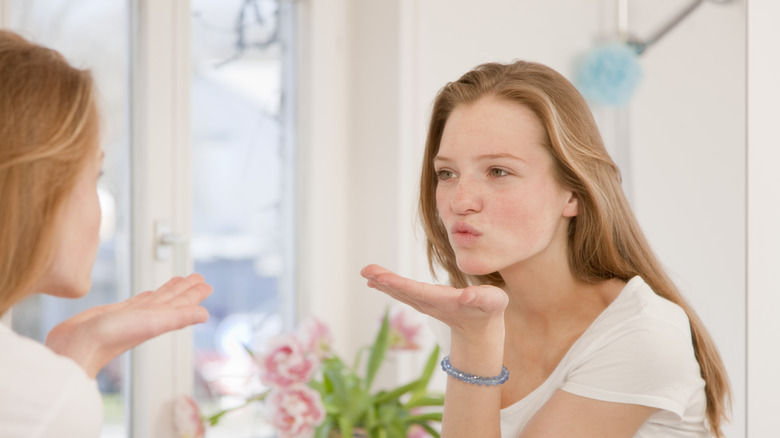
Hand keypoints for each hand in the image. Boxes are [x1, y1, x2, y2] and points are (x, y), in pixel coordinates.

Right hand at [45, 273, 212, 377]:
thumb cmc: (111, 338)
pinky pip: (135, 302)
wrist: (75, 347)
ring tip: (179, 280)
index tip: (206, 284)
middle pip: (171, 299)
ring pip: (155, 299)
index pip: (181, 303)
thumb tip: (205, 314)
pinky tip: (149, 294)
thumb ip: (179, 317)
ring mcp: (131, 316)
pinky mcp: (113, 313)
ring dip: (168, 290)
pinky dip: (145, 297)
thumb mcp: (151, 323)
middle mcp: (147, 317)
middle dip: (185, 288)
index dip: (194, 294)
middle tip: (198, 277)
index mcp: (158, 319)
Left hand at [360, 264, 507, 343]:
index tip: (381, 278)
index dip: (399, 284)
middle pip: (403, 291)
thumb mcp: (493, 303)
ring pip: (400, 292)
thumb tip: (468, 295)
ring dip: (382, 282)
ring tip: (366, 273)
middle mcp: (430, 304)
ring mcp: (425, 304)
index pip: (418, 291)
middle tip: (365, 270)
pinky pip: (402, 293)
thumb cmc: (489, 311)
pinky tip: (374, 281)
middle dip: (384, 281)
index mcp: (444, 301)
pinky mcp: (424, 302)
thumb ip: (482, 298)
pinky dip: (387, 286)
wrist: (481, 331)